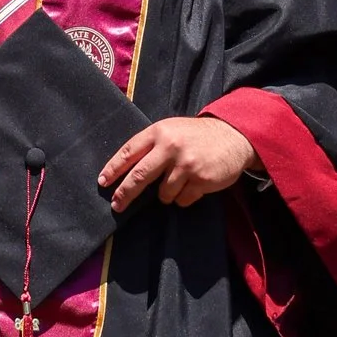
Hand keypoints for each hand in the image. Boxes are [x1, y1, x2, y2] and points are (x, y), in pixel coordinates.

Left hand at [97, 114, 257, 213]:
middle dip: (125, 193)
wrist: (233, 136)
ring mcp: (186, 165)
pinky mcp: (200, 180)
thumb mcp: (172, 130)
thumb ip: (152, 145)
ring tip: (180, 180)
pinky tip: (194, 184)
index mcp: (159, 132)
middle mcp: (170, 147)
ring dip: (167, 193)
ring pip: (163, 193)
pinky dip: (185, 196)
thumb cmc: (196, 136)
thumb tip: (125, 171)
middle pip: (139, 176)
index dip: (113, 169)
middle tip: (117, 205)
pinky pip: (182, 199)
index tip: (103, 182)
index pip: (129, 152)